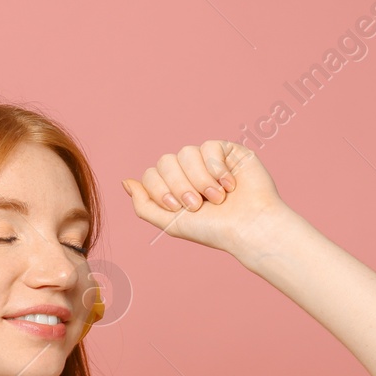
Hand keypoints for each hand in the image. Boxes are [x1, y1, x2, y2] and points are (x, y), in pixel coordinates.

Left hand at [121, 140, 285, 255]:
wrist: (249, 227)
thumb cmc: (212, 229)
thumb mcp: (170, 223)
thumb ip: (144, 205)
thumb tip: (125, 182)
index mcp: (173, 187)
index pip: (151, 174)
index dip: (161, 190)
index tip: (179, 208)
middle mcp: (188, 171)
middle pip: (165, 161)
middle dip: (180, 186)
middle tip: (198, 205)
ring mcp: (207, 159)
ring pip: (186, 153)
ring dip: (200, 179)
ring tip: (217, 198)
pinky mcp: (228, 150)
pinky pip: (209, 146)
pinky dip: (217, 169)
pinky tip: (230, 185)